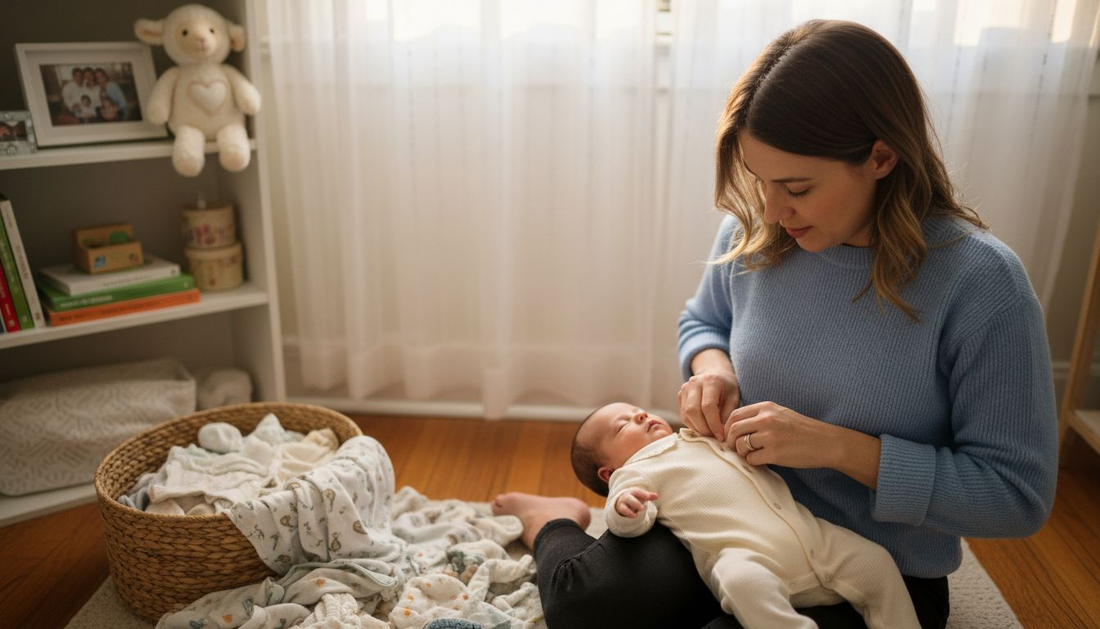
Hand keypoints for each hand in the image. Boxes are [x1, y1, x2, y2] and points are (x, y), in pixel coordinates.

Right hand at [615, 488, 657, 517]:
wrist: (620, 500)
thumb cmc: (634, 498)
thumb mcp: (641, 496)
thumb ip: (648, 496)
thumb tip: (657, 496)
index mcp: (632, 492)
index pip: (637, 492)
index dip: (643, 494)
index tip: (648, 497)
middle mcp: (626, 497)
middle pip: (629, 499)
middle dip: (635, 503)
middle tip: (643, 508)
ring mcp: (622, 504)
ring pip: (623, 508)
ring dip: (629, 512)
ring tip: (636, 516)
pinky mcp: (620, 511)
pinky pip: (622, 514)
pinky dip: (627, 516)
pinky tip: (633, 517)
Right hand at [678, 367, 739, 440]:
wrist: (715, 373)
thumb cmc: (727, 387)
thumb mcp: (734, 398)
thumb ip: (728, 415)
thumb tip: (720, 434)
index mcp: (711, 381)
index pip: (708, 406)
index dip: (713, 424)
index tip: (720, 436)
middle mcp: (694, 383)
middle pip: (693, 411)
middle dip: (703, 428)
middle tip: (713, 436)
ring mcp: (685, 388)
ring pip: (685, 414)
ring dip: (697, 428)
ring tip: (709, 433)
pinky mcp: (680, 395)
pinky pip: (683, 415)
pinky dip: (692, 424)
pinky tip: (702, 427)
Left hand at [724, 401, 881, 486]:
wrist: (826, 442)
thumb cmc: (802, 430)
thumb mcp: (780, 414)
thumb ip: (759, 417)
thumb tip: (734, 428)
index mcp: (766, 407)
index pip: (734, 415)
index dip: (727, 428)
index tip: (729, 437)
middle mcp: (766, 419)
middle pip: (734, 430)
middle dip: (730, 442)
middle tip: (735, 449)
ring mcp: (770, 436)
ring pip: (740, 445)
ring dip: (742, 453)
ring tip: (752, 455)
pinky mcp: (775, 453)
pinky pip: (752, 459)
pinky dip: (753, 462)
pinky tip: (762, 461)